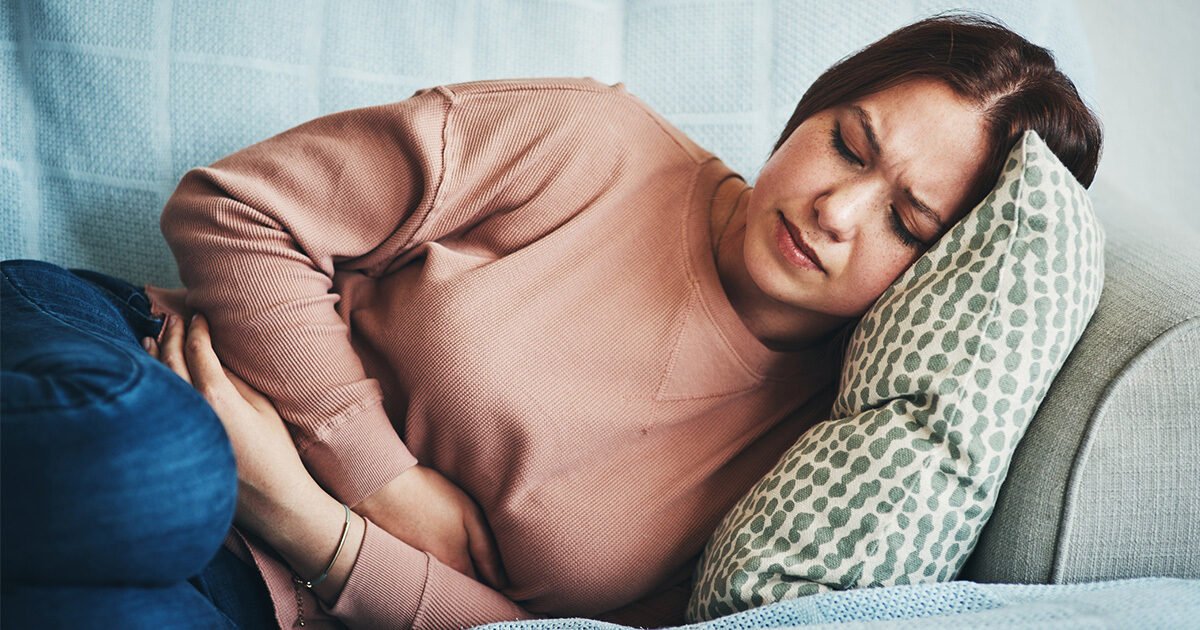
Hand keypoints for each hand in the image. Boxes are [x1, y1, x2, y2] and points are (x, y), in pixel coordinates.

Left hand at [145, 313, 364, 603]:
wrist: (272, 500)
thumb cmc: (275, 452)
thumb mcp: (262, 407)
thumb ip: (234, 378)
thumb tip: (212, 354)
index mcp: (216, 396)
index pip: (196, 350)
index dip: (195, 328)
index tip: (197, 314)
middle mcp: (190, 410)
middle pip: (170, 361)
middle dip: (170, 335)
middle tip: (173, 316)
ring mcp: (178, 429)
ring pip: (157, 382)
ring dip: (154, 355)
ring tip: (152, 334)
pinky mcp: (174, 445)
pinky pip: (158, 403)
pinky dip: (154, 382)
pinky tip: (151, 374)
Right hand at [357, 465, 508, 589]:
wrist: (380, 485)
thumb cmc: (429, 494)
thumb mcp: (469, 514)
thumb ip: (488, 551)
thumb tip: (503, 582)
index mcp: (456, 566)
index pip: (480, 591)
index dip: (492, 585)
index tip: (499, 577)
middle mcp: (433, 576)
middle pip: (459, 589)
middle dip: (473, 584)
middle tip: (481, 567)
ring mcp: (412, 570)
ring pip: (439, 582)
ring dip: (450, 577)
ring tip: (452, 551)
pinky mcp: (396, 562)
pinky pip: (419, 573)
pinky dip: (428, 568)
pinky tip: (428, 543)